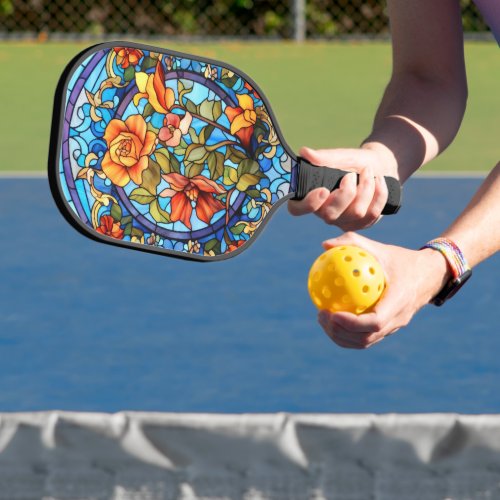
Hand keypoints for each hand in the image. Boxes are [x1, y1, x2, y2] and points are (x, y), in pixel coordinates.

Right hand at [288, 145, 397, 230]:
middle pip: (330, 215)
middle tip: (351, 175)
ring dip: (366, 188)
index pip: (297, 209)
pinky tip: (379, 181)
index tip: (323, 190)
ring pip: (356, 213)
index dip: (308, 204)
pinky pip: (372, 214)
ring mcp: (343, 221)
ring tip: (368, 172)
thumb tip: (304, 152)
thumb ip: (324, 157)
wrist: (379, 167)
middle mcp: (324, 212)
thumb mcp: (341, 156)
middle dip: (346, 193)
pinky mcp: (361, 224)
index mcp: (311, 196)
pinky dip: (379, 194)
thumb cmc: (354, 162)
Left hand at [316, 232, 450, 348]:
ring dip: (341, 336)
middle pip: (366, 338)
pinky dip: (347, 334)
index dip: (352, 323)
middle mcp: (398, 319)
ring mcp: (394, 327)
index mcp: (399, 301)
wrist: (429, 275)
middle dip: (340, 332)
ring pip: (365, 342)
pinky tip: (331, 319)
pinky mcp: (389, 329)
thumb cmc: (401, 259)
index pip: (375, 322)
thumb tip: (324, 245)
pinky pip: (366, 337)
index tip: (332, 313)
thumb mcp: (380, 248)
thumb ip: (353, 243)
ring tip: (322, 319)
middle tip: (321, 314)